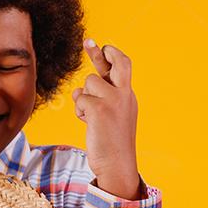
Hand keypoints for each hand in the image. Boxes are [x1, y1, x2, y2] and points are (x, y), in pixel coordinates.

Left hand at [71, 38, 140, 199]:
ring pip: (88, 83)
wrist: (117, 165)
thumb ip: (103, 99)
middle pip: (117, 62)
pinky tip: (86, 122)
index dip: (111, 55)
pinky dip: (79, 110)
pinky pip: (80, 98)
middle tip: (88, 42)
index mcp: (128, 96)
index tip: (101, 46)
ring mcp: (114, 100)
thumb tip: (83, 88)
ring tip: (90, 117)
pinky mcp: (100, 109)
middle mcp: (124, 94)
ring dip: (83, 98)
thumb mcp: (112, 116)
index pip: (123, 67)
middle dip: (100, 52)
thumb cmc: (112, 144)